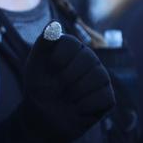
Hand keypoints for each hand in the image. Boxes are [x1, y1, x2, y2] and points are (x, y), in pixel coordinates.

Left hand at [22, 24, 114, 142]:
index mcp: (73, 47)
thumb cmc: (39, 87)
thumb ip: (44, 42)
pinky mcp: (108, 98)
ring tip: (67, 98)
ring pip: (98, 76)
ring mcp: (101, 78)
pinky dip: (84, 107)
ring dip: (75, 92)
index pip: (71, 44)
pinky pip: (103, 97)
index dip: (56, 60)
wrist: (42, 117)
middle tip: (57, 88)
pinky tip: (77, 109)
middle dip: (66, 77)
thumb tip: (54, 24)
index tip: (48, 70)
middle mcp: (90, 59)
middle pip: (87, 59)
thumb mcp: (35, 63)